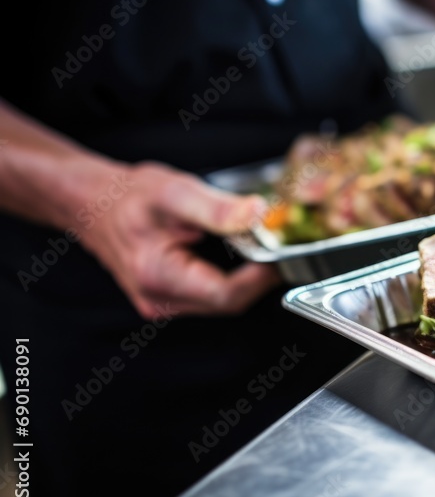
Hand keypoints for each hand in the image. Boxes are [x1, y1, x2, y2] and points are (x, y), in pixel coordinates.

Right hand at [79, 161, 279, 319]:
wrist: (95, 203)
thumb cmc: (129, 197)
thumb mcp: (176, 192)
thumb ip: (218, 209)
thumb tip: (256, 215)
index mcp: (159, 276)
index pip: (226, 295)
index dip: (259, 277)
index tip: (278, 252)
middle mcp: (160, 299)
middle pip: (229, 303)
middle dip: (256, 276)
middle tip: (271, 244)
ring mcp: (164, 303)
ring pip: (222, 302)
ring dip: (244, 277)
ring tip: (251, 245)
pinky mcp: (169, 299)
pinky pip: (210, 296)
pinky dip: (228, 276)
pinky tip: (231, 253)